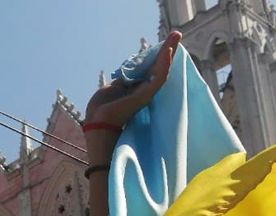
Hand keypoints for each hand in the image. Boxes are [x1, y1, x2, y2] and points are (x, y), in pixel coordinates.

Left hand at [83, 31, 181, 164]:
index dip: (157, 55)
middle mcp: (144, 89)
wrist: (98, 121)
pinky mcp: (147, 95)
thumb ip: (125, 79)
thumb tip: (131, 70)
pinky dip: (164, 64)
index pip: (150, 68)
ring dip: (169, 51)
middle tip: (177, 33)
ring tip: (176, 35)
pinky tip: (169, 52)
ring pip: (162, 69)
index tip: (165, 43)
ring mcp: (147, 92)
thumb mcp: (113, 87)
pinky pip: (159, 78)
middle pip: (159, 65)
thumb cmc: (102, 108)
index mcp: (136, 87)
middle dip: (168, 49)